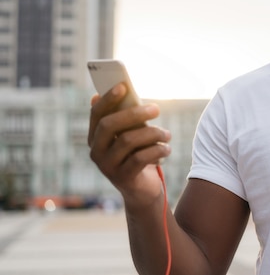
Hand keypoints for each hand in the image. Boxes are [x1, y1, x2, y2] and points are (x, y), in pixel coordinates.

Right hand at [88, 83, 171, 208]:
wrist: (143, 190)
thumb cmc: (138, 154)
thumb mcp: (133, 135)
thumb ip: (128, 118)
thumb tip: (125, 90)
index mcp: (95, 137)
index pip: (96, 114)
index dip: (108, 99)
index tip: (123, 85)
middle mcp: (96, 151)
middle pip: (109, 125)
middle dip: (134, 113)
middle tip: (156, 108)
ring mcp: (107, 166)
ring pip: (128, 140)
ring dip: (152, 133)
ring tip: (167, 134)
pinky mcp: (123, 178)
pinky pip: (140, 158)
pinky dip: (157, 149)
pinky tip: (167, 148)